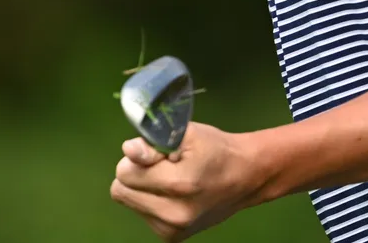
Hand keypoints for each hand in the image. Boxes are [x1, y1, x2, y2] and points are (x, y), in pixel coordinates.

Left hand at [110, 122, 265, 240]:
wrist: (246, 177)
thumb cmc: (217, 150)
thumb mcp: (189, 134)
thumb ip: (155, 141)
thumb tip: (128, 150)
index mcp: (178, 184)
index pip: (124, 173)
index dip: (138, 157)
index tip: (159, 154)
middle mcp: (173, 214)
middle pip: (121, 191)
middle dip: (136, 174)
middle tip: (163, 166)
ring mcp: (173, 230)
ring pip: (130, 202)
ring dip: (144, 188)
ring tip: (173, 179)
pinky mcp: (172, 237)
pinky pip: (143, 214)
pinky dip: (153, 201)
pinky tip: (175, 194)